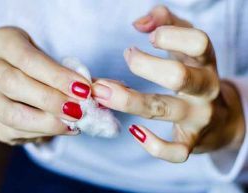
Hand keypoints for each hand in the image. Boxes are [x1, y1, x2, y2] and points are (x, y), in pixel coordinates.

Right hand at [0, 27, 90, 144]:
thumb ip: (78, 77)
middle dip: (50, 99)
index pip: (25, 56)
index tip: (83, 89)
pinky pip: (15, 132)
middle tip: (78, 109)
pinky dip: (43, 133)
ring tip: (73, 123)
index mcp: (3, 40)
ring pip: (10, 113)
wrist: (34, 88)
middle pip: (11, 83)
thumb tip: (97, 92)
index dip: (55, 74)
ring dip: (47, 121)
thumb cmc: (49, 70)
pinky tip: (63, 128)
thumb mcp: (62, 64)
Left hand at [92, 6, 244, 162]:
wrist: (222, 119)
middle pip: (177, 76)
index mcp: (205, 62)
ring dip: (127, 100)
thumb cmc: (196, 75)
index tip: (148, 37)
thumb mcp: (188, 46)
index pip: (197, 42)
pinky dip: (153, 145)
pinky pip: (175, 151)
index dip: (170, 35)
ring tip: (101, 91)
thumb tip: (139, 23)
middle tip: (126, 57)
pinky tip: (134, 131)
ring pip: (163, 109)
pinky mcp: (191, 142)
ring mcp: (199, 117)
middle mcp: (206, 89)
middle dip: (143, 66)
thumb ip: (167, 23)